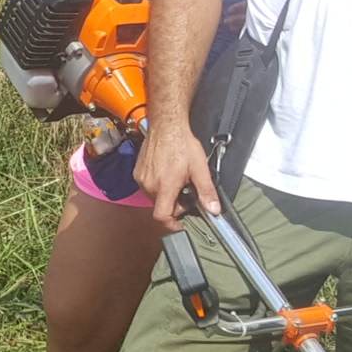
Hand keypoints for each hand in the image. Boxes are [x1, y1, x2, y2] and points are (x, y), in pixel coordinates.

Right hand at [134, 119, 221, 234]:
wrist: (166, 126)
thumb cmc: (181, 143)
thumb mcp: (200, 168)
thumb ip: (206, 192)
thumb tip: (214, 210)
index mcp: (165, 186)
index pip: (162, 216)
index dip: (172, 225)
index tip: (181, 225)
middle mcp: (150, 185)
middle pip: (161, 207)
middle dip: (175, 204)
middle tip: (186, 191)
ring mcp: (141, 179)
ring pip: (155, 197)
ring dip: (166, 194)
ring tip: (176, 179)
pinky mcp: (137, 173)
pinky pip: (148, 187)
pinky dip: (158, 185)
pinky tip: (166, 173)